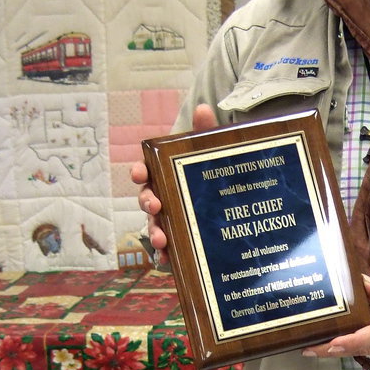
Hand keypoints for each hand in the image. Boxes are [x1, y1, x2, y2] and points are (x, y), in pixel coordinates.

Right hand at [130, 104, 217, 260]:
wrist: (229, 196)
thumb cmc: (211, 172)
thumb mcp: (211, 152)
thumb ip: (205, 131)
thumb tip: (202, 108)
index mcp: (164, 175)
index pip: (145, 172)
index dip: (140, 172)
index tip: (140, 173)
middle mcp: (162, 197)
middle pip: (147, 200)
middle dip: (147, 203)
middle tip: (156, 206)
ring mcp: (169, 219)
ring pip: (155, 226)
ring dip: (154, 233)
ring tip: (162, 240)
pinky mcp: (179, 240)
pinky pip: (168, 250)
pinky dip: (164, 256)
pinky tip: (168, 261)